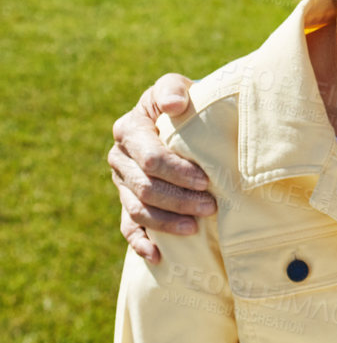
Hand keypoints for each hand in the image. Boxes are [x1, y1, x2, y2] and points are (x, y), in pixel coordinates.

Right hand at [109, 76, 216, 264]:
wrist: (185, 119)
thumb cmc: (185, 101)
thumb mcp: (178, 87)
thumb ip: (173, 89)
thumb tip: (174, 105)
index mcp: (129, 129)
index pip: (151, 158)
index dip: (177, 171)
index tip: (205, 180)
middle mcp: (120, 158)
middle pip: (145, 187)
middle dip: (178, 199)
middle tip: (210, 207)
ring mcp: (121, 183)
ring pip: (139, 209)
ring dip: (167, 222)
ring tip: (195, 227)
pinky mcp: (127, 202)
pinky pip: (128, 227)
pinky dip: (141, 243)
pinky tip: (158, 255)